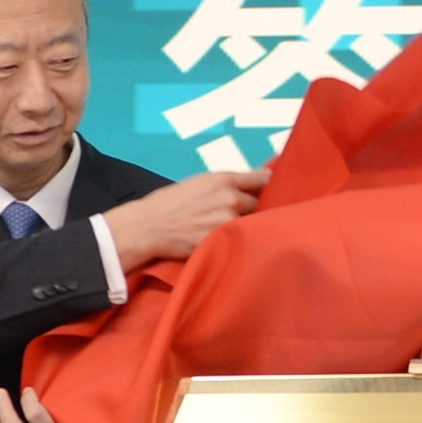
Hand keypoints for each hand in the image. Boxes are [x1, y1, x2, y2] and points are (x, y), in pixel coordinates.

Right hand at [107, 167, 265, 269]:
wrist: (149, 226)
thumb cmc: (171, 203)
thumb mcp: (200, 182)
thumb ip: (228, 184)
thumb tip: (253, 184)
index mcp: (224, 180)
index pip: (263, 179)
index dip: (269, 186)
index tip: (272, 191)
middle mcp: (230, 199)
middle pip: (263, 204)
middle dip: (258, 209)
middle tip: (248, 216)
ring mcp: (228, 223)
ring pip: (255, 225)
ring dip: (251, 228)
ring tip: (239, 231)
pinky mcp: (223, 243)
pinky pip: (242, 241)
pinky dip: (241, 242)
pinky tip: (232, 243)